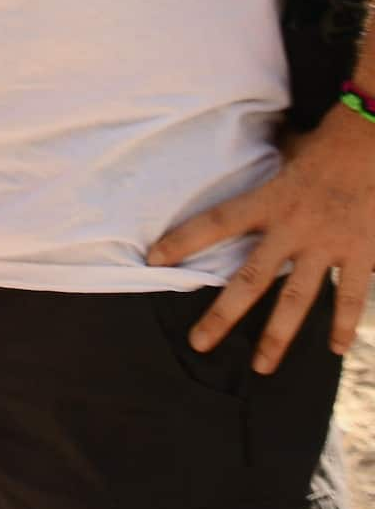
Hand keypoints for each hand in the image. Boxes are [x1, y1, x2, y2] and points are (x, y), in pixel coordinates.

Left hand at [147, 104, 374, 371]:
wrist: (372, 141)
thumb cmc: (324, 143)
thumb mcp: (284, 153)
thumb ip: (268, 175)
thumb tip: (246, 162)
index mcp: (269, 199)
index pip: (216, 221)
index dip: (183, 240)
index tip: (155, 259)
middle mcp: (292, 227)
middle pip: (251, 278)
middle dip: (224, 314)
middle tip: (199, 343)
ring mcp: (327, 244)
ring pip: (297, 299)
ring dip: (278, 336)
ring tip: (262, 367)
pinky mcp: (361, 253)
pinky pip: (352, 297)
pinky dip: (343, 324)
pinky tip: (335, 349)